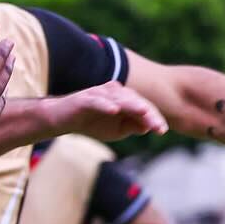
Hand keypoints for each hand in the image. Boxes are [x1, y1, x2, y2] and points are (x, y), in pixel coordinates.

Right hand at [47, 82, 167, 142]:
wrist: (61, 120)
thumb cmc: (91, 123)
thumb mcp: (117, 130)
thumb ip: (133, 126)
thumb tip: (148, 126)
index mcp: (124, 98)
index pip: (143, 107)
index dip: (154, 118)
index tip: (162, 131)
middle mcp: (114, 92)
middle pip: (135, 101)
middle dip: (148, 114)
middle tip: (158, 126)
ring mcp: (99, 93)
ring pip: (119, 99)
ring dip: (132, 105)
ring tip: (144, 111)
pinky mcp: (84, 99)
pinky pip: (96, 101)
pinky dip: (105, 105)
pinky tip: (114, 110)